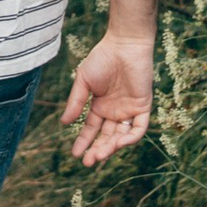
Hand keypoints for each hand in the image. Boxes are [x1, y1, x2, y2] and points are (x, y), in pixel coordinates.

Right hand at [61, 32, 154, 167]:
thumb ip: (76, 102)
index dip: (84, 142)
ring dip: (111, 148)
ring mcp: (129, 110)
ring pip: (121, 136)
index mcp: (100, 106)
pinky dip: (130, 138)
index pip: (92, 129)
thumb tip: (64, 123)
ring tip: (99, 156)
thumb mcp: (84, 82)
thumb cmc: (102, 59)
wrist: (124, 44)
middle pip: (106, 137)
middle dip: (97, 150)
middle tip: (88, 162)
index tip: (75, 154)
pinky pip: (139, 128)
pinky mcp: (143, 107)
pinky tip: (118, 144)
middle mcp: (115, 111)